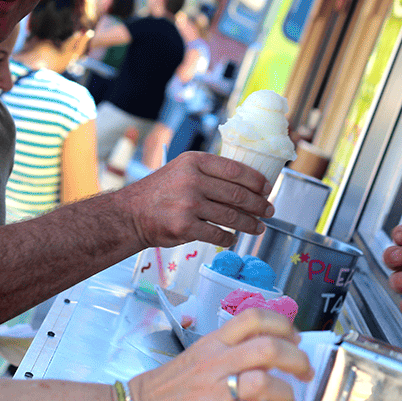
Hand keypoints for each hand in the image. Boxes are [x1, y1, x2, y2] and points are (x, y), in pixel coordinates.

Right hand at [115, 151, 273, 248]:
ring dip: (250, 223)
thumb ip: (209, 173)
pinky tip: (234, 238)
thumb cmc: (161, 192)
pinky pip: (218, 234)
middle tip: (269, 210)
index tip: (267, 188)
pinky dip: (230, 238)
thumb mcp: (182, 170)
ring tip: (259, 227)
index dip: (256, 181)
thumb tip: (247, 185)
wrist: (131, 214)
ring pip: (231, 216)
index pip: (235, 169)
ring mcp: (188, 204)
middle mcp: (192, 180)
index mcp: (194, 162)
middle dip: (258, 204)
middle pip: (237, 194)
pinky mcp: (185, 227)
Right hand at [128, 308, 313, 400]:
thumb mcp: (195, 358)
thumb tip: (262, 356)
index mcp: (211, 344)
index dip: (282, 324)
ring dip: (285, 394)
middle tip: (305, 372)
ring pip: (262, 383)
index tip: (296, 338)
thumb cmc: (163, 391)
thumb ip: (227, 354)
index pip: (253, 318)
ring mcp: (211, 393)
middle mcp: (214, 363)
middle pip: (268, 348)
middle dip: (296, 360)